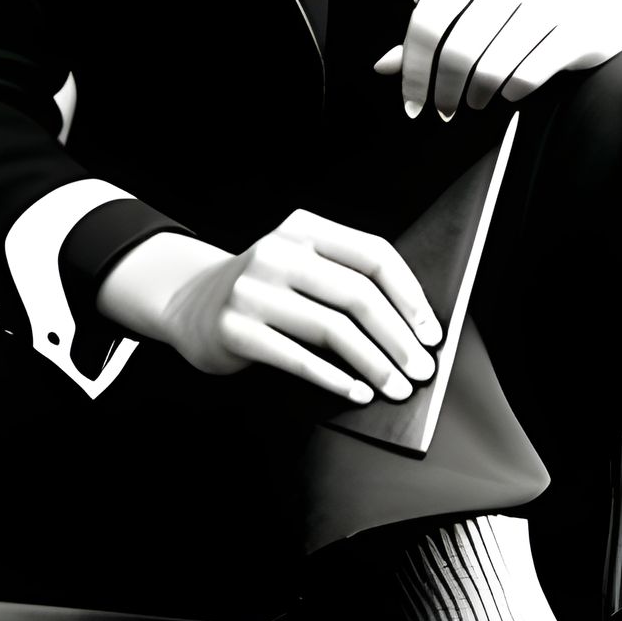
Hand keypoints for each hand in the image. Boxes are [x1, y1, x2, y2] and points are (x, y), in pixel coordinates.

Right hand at [95, 212, 441, 404]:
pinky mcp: (235, 329)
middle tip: (421, 369)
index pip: (373, 255)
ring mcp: (253, 289)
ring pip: (332, 329)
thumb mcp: (299, 265)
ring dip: (374, 364)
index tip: (431, 331)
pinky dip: (335, 380)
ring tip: (396, 387)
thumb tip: (412, 327)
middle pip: (357, 295)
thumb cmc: (264, 290)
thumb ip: (345, 279)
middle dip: (398, 338)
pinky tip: (357, 392)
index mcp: (304, 228)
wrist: (189, 303)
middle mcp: (278, 252)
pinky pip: (298, 358)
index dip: (409, 296)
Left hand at [373, 0, 621, 118]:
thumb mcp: (487, 0)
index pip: (429, 17)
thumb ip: (438, 29)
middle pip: (458, 50)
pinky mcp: (577, 31)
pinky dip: (512, 93)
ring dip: (477, 96)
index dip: (413, 67)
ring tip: (478, 100)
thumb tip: (385, 65)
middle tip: (444, 109)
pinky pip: (527, 77)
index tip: (411, 101)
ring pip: (491, 68)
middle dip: (444, 90)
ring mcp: (549, 2)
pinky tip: (511, 91)